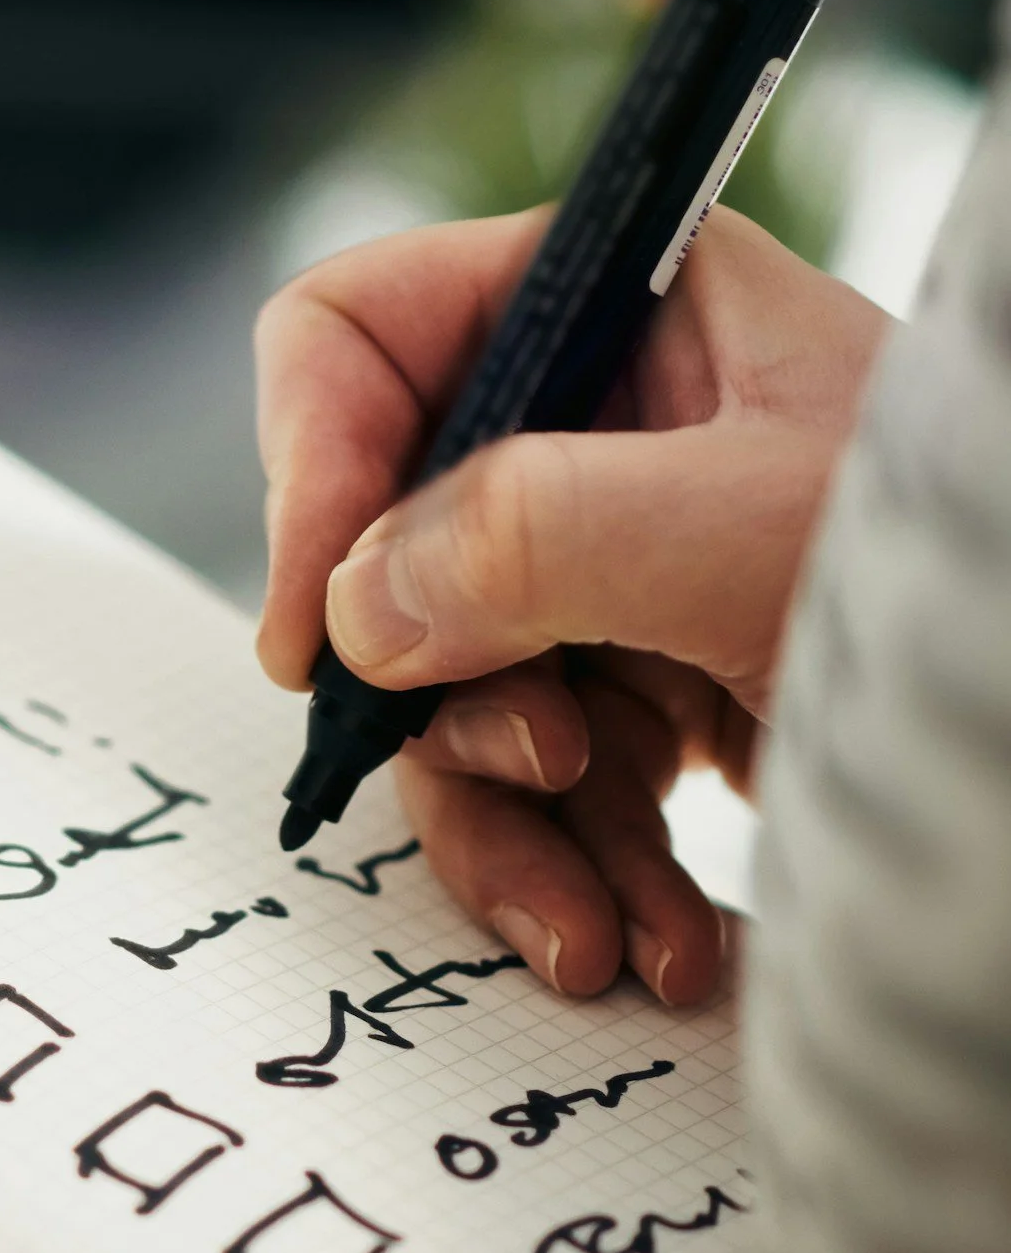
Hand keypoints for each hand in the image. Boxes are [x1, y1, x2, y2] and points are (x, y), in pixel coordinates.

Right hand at [254, 206, 891, 1003]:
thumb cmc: (971, 586)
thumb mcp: (742, 530)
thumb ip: (524, 537)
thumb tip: (356, 615)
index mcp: (614, 311)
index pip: (361, 337)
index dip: (308, 470)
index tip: (318, 633)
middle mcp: (592, 430)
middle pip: (383, 551)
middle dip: (438, 703)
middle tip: (533, 769)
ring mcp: (610, 570)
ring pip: (444, 696)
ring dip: (509, 833)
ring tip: (597, 933)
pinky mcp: (640, 692)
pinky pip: (530, 784)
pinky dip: (570, 873)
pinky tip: (647, 941)